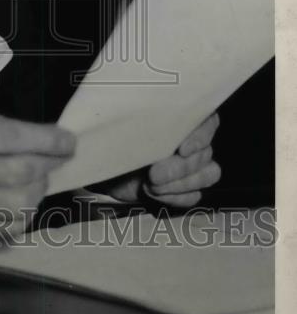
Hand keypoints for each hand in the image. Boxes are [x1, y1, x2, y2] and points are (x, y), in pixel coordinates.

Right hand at [0, 104, 74, 241]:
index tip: (69, 141)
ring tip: (36, 178)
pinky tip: (20, 200)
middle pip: (22, 172)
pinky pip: (9, 227)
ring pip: (21, 203)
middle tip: (57, 157)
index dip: (47, 140)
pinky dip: (24, 213)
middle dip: (48, 163)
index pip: (12, 139)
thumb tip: (42, 135)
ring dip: (38, 189)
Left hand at [95, 112, 220, 207]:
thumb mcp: (117, 124)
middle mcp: (193, 138)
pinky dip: (176, 197)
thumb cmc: (114, 137)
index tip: (182, 149)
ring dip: (180, 183)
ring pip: (207, 174)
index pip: (207, 121)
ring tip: (151, 186)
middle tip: (153, 175)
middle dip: (179, 168)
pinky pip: (195, 195)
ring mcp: (194, 164)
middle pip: (204, 153)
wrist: (106, 165)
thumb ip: (125, 119)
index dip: (200, 136)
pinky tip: (155, 194)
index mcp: (181, 115)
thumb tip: (113, 123)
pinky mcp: (187, 187)